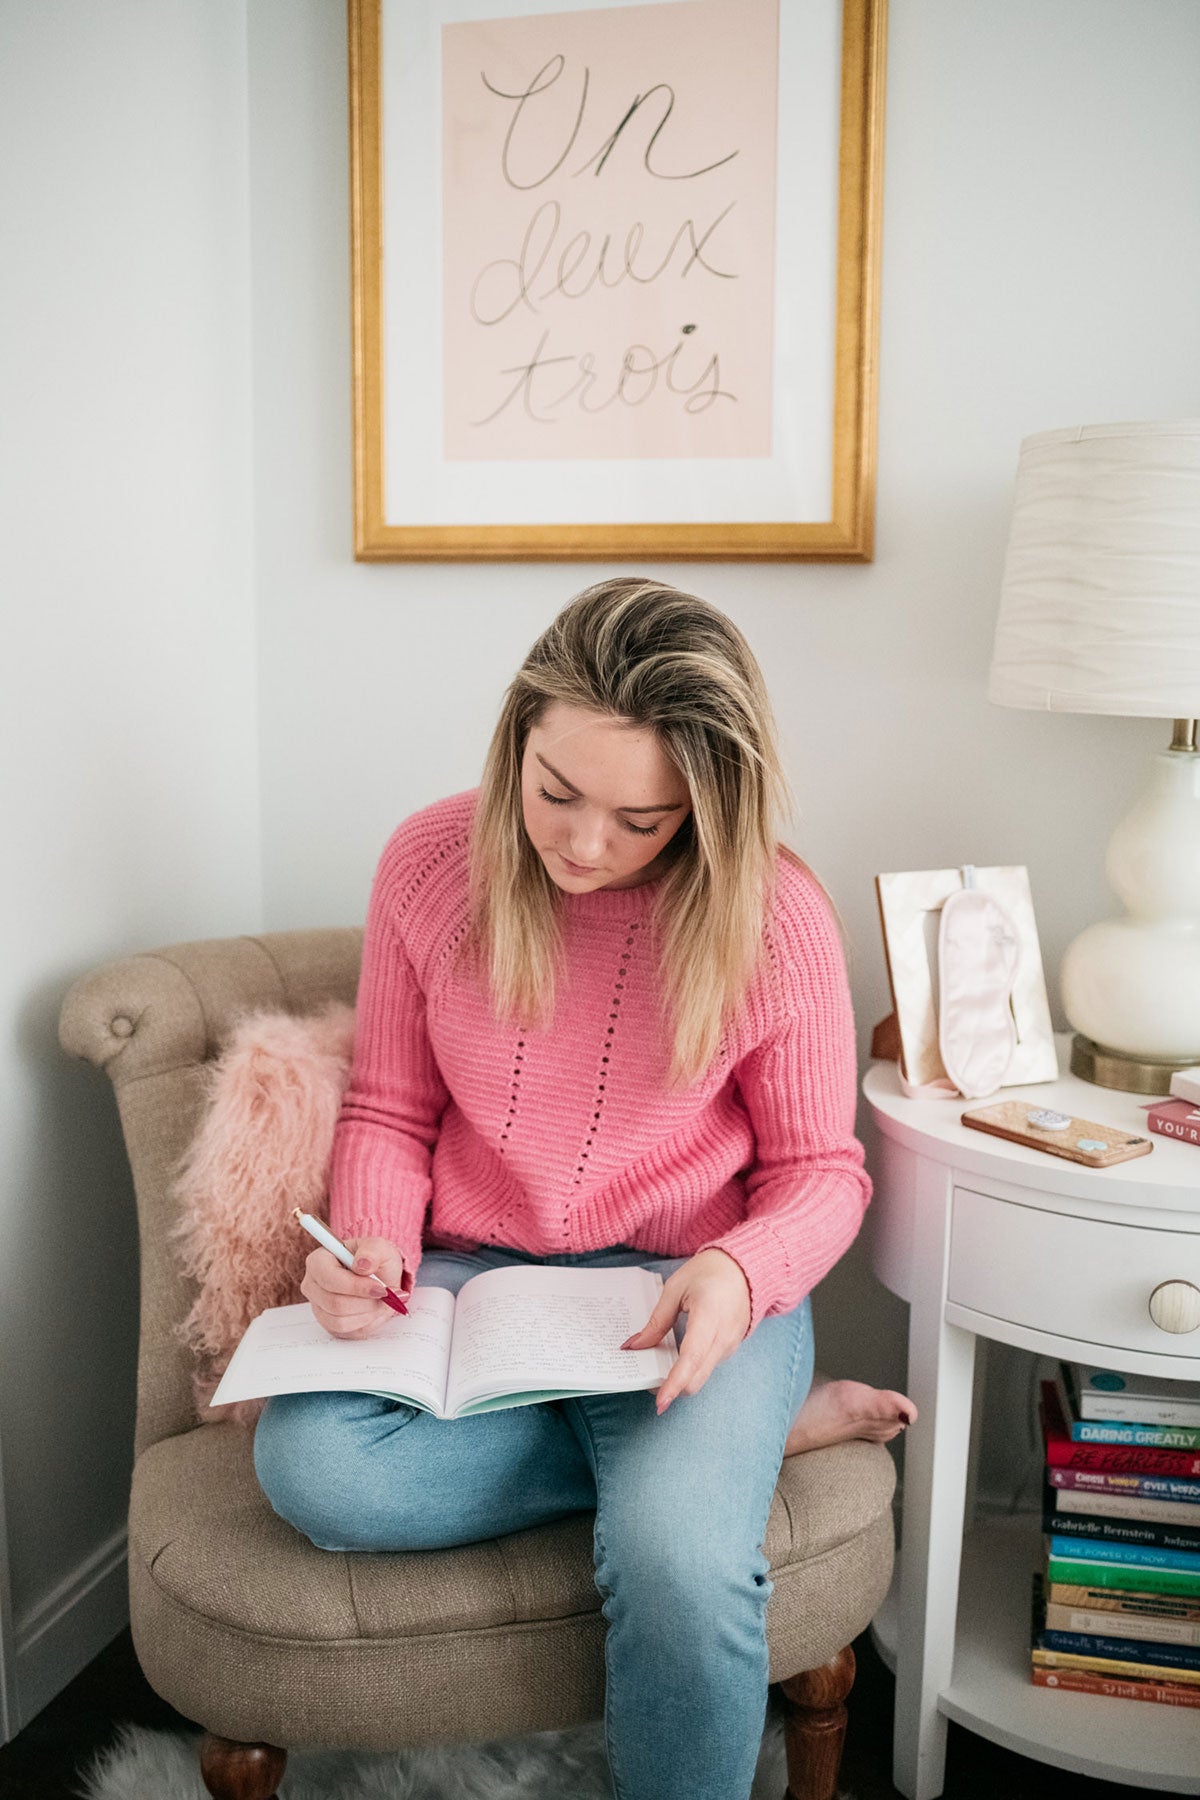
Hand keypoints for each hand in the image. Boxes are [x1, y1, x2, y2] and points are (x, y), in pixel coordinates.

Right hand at [300, 1235, 407, 1339]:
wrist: (380, 1277)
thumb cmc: (375, 1260)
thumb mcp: (379, 1248)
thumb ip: (372, 1251)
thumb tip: (362, 1263)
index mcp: (318, 1261)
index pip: (330, 1279)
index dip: (357, 1286)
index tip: (381, 1288)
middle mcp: (312, 1286)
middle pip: (335, 1304)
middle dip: (367, 1302)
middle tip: (386, 1296)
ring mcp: (318, 1307)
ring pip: (340, 1322)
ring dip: (367, 1314)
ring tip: (382, 1302)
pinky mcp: (328, 1324)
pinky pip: (346, 1332)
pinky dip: (366, 1323)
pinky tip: (374, 1310)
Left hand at [620, 1248, 751, 1414]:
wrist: (742, 1269)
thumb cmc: (708, 1273)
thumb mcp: (675, 1289)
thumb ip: (656, 1321)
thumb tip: (634, 1347)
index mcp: (709, 1316)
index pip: (691, 1358)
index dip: (674, 1383)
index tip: (659, 1402)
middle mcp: (724, 1337)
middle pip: (696, 1378)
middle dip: (671, 1388)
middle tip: (647, 1380)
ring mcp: (730, 1346)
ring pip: (701, 1376)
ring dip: (680, 1379)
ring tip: (659, 1366)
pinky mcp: (730, 1349)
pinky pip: (707, 1367)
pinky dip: (690, 1369)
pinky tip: (677, 1358)